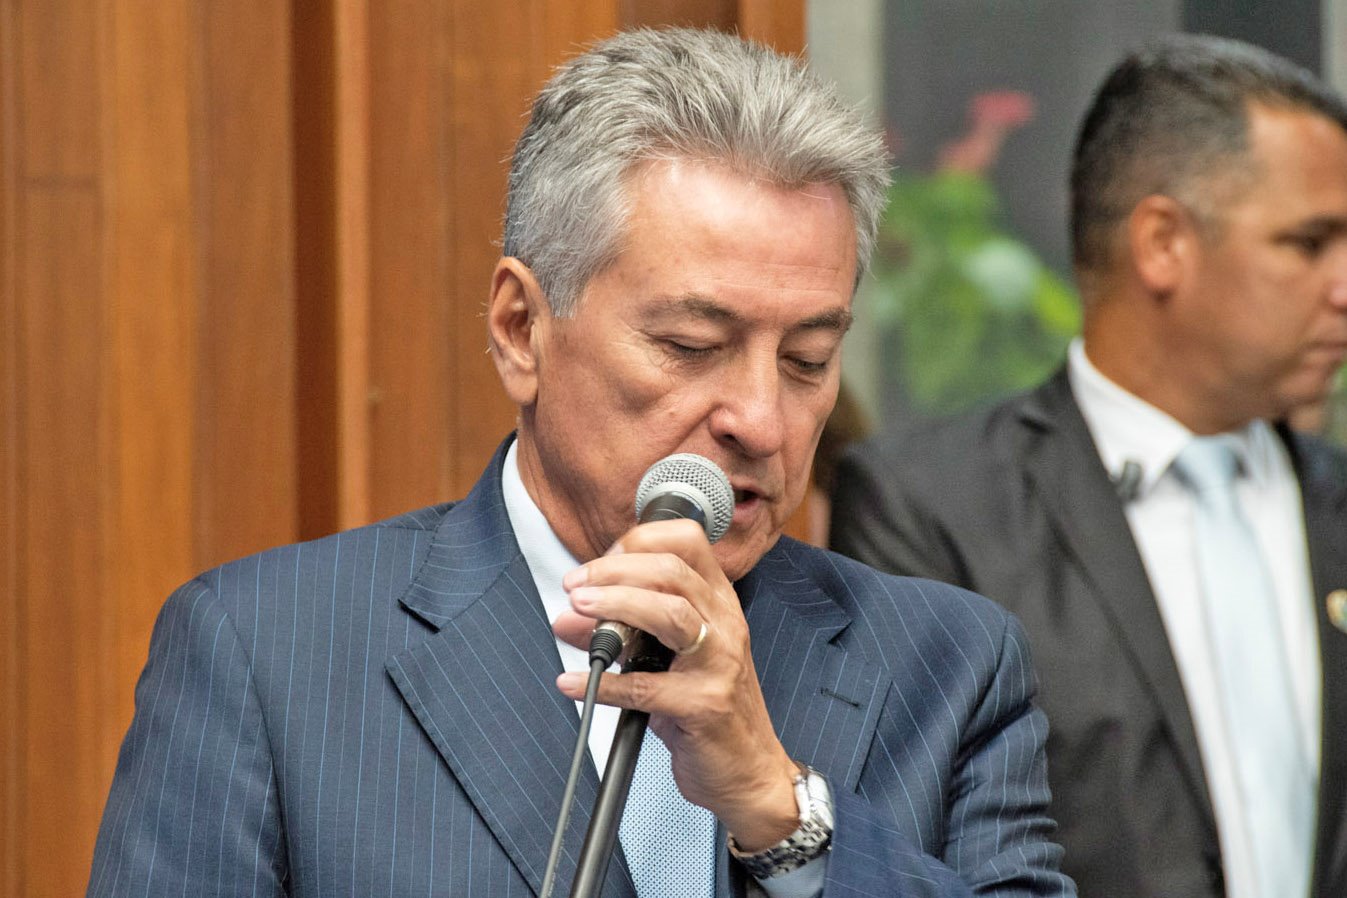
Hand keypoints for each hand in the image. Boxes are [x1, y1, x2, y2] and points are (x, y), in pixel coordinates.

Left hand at [553, 519, 799, 850]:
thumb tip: (571, 616)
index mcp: (718, 603)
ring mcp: (719, 664)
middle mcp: (725, 624)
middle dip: (614, 571)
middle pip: (672, 571)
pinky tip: (572, 683)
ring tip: (577, 610)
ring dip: (616, 605)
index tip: (600, 561)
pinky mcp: (705, 706)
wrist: (750, 770)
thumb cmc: (708, 707)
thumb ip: (625, 631)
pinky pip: (646, 688)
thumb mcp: (668, 658)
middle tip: (575, 586)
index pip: (687, 542)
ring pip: (670, 613)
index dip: (638, 541)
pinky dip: (602, 684)